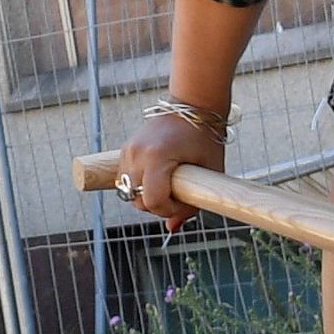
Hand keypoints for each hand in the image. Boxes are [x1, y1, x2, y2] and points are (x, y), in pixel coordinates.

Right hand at [112, 105, 227, 227]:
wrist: (193, 106)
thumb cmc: (205, 138)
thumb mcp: (208, 172)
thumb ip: (192, 203)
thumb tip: (172, 228)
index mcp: (157, 156)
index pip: (152, 200)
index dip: (169, 209)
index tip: (184, 202)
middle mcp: (137, 153)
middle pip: (137, 200)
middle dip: (158, 205)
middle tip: (180, 194)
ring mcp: (127, 150)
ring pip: (128, 192)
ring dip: (146, 196)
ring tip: (169, 185)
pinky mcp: (125, 150)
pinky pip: (126, 180)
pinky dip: (139, 185)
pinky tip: (158, 178)